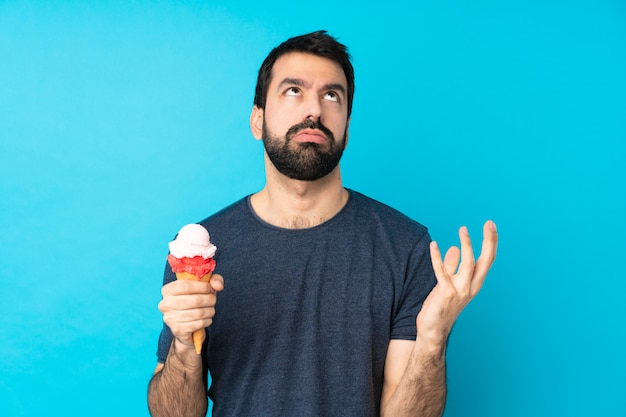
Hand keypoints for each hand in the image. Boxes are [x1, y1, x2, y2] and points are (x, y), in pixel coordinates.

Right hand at [158, 274, 223, 349]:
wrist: (187, 326)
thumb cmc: (195, 301)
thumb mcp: (204, 286)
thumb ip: (213, 280)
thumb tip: (218, 285)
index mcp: (168, 290)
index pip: (185, 285)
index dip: (202, 286)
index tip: (210, 289)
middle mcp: (165, 304)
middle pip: (195, 300)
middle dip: (209, 299)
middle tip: (213, 300)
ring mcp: (170, 318)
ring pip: (199, 313)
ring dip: (210, 311)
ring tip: (211, 309)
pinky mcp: (177, 330)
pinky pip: (198, 324)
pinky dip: (207, 321)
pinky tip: (206, 319)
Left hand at [416, 221, 497, 345]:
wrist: (433, 331)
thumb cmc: (441, 308)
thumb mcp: (449, 284)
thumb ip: (452, 266)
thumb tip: (455, 248)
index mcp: (473, 284)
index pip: (486, 260)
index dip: (490, 243)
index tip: (491, 226)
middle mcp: (470, 287)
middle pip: (485, 261)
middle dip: (488, 241)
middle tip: (490, 223)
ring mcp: (459, 291)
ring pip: (468, 264)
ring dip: (467, 245)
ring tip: (464, 228)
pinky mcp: (445, 293)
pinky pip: (441, 272)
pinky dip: (437, 257)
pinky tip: (433, 245)